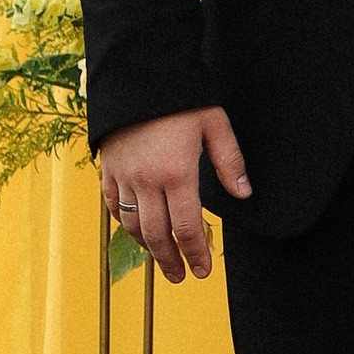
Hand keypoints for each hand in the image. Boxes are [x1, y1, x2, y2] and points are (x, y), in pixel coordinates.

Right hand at [96, 109, 250, 282]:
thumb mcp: (215, 124)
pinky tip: (134, 231)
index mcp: (177, 173)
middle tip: (181, 277)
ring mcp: (124, 176)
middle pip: (158, 234)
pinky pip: (113, 205)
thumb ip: (230, 162)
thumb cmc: (181, 98)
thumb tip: (245, 194)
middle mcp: (147, 180)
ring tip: (160, 260)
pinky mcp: (108, 169)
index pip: (188, 226)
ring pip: (133, 224)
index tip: (203, 271)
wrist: (138, 76)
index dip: (196, 253)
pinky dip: (123, 223)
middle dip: (170, 260)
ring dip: (147, 247)